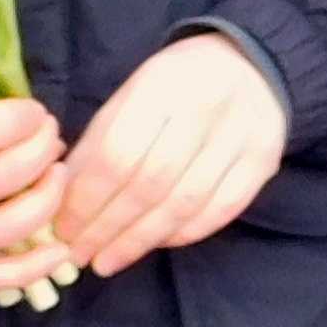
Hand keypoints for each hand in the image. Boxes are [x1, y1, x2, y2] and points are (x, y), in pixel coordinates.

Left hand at [51, 33, 289, 282]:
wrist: (248, 65)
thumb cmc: (173, 85)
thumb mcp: (128, 98)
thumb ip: (96, 145)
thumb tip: (62, 202)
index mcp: (160, 85)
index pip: (118, 154)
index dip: (87, 200)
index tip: (63, 229)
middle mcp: (205, 110)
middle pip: (150, 185)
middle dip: (108, 227)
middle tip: (78, 255)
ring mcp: (241, 137)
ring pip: (185, 204)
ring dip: (140, 240)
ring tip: (106, 261)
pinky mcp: (264, 162)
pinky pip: (219, 211)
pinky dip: (181, 234)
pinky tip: (152, 245)